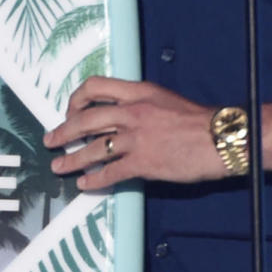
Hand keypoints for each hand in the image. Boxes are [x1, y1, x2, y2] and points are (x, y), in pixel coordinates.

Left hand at [43, 76, 225, 191]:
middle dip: (63, 131)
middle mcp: (133, 112)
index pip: (96, 86)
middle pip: (86, 119)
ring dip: (72, 159)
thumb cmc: (198, 120)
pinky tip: (85, 184)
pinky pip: (110, 172)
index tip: (71, 110)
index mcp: (139, 92)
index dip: (77, 98)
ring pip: (93, 148)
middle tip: (51, 140)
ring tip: (59, 166)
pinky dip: (94, 179)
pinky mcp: (143, 163)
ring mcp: (136, 138)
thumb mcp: (164, 99)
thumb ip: (140, 103)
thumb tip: (120, 114)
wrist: (220, 138)